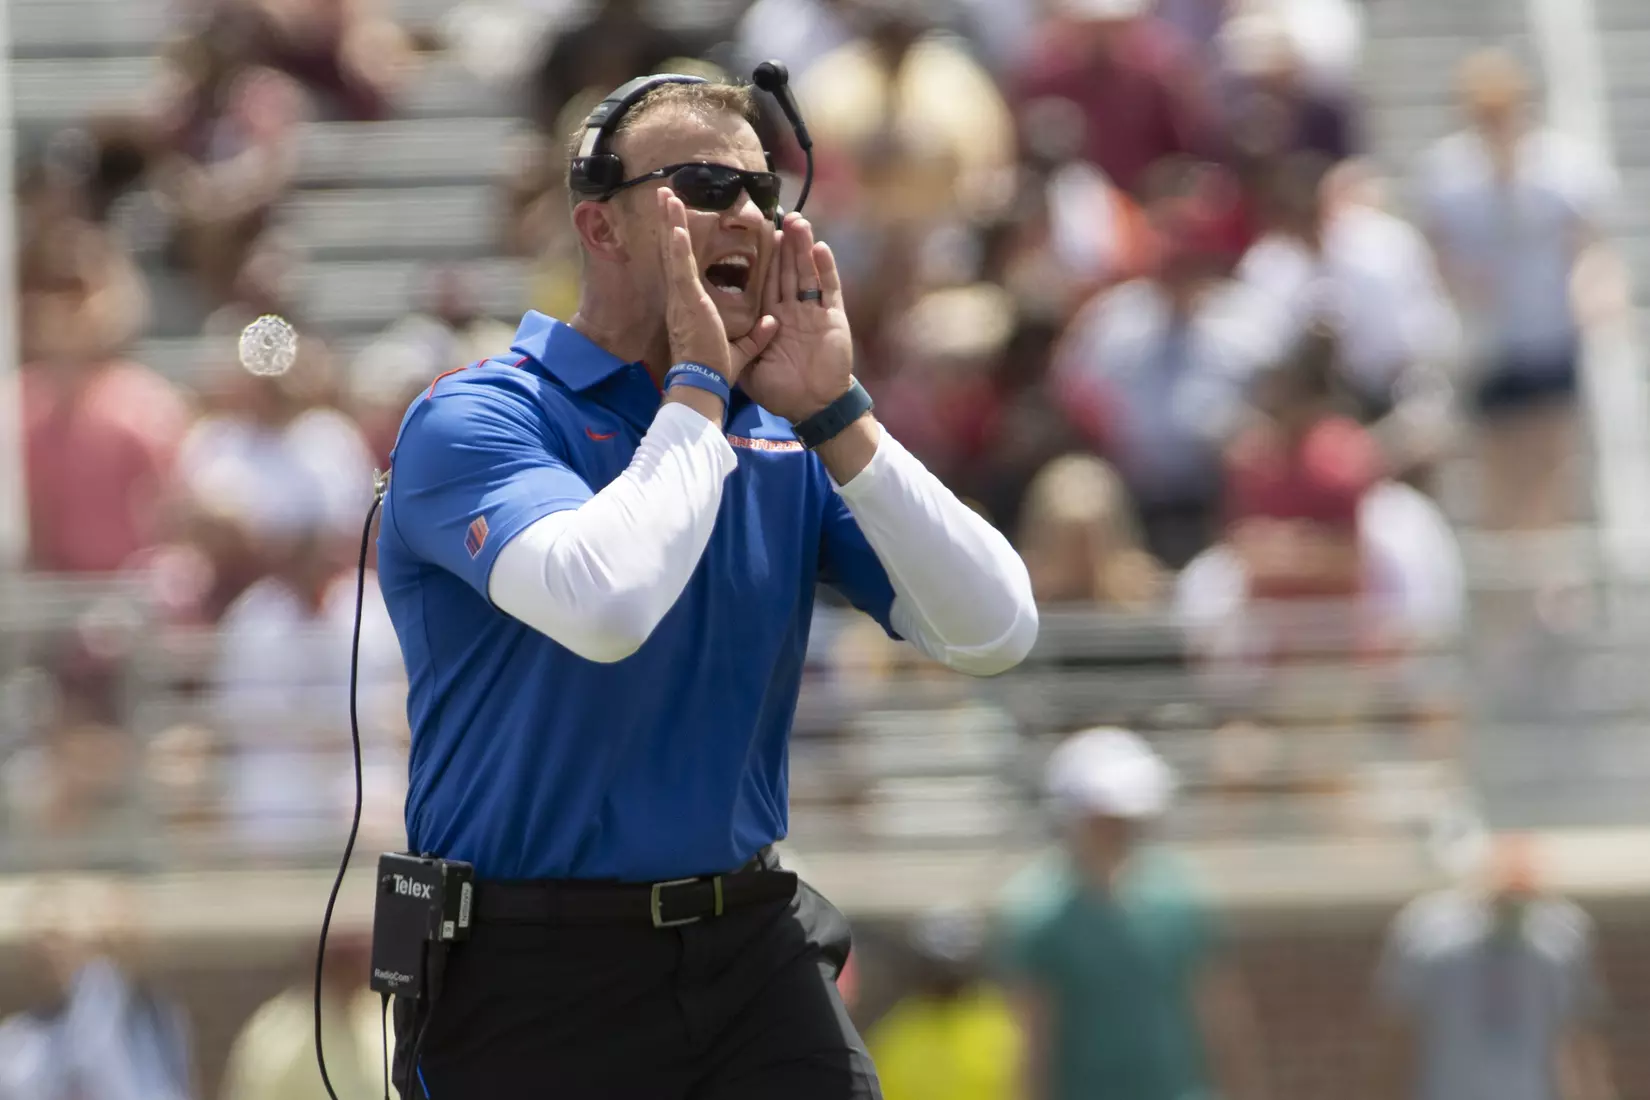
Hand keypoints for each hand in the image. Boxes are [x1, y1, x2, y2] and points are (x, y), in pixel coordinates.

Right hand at [658, 188, 776, 383]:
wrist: (703, 386)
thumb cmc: (716, 372)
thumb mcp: (742, 350)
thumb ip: (756, 335)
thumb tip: (772, 323)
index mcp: (690, 306)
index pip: (684, 266)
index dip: (679, 242)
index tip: (678, 221)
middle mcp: (680, 297)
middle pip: (673, 251)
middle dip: (668, 220)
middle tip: (664, 193)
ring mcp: (682, 298)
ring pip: (674, 252)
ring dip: (670, 221)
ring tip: (665, 194)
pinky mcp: (688, 302)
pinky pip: (682, 268)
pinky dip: (678, 246)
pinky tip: (675, 225)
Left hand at [741, 213, 854, 421]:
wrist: (813, 407)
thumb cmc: (783, 392)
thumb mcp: (751, 369)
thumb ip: (743, 347)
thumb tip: (723, 333)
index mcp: (773, 320)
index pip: (767, 282)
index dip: (765, 259)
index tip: (760, 234)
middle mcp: (793, 311)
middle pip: (788, 270)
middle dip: (785, 244)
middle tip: (781, 215)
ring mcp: (814, 313)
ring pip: (807, 272)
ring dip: (803, 247)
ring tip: (798, 221)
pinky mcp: (833, 318)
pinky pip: (829, 289)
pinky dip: (826, 268)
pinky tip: (820, 247)